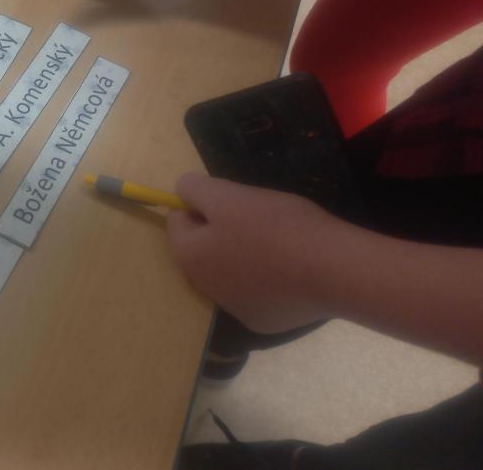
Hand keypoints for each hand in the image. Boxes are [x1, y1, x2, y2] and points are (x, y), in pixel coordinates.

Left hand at [167, 172, 347, 332]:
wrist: (333, 271)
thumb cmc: (275, 227)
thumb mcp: (229, 195)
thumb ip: (196, 189)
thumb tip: (184, 192)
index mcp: (189, 257)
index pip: (178, 221)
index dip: (201, 204)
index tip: (232, 198)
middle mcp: (203, 288)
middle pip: (203, 248)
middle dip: (222, 230)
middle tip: (258, 217)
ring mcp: (234, 309)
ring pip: (230, 271)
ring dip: (243, 255)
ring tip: (278, 241)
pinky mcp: (262, 321)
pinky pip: (256, 292)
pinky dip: (267, 280)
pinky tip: (291, 270)